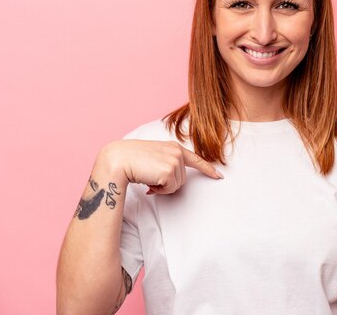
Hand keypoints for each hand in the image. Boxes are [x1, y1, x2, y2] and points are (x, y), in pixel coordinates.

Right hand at [93, 140, 222, 194]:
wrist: (118, 159)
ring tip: (148, 177)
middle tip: (150, 177)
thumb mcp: (152, 158)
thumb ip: (165, 166)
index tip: (219, 176)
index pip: (196, 159)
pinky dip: (159, 190)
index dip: (208, 169)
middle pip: (183, 179)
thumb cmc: (131, 160)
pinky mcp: (170, 170)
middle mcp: (177, 152)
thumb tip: (165, 185)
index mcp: (173, 147)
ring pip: (177, 185)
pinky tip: (148, 181)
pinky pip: (170, 189)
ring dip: (162, 186)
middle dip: (167, 183)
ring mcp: (175, 160)